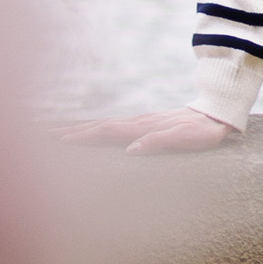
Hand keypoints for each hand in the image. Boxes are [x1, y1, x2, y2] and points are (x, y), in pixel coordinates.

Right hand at [59, 107, 236, 153]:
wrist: (217, 112)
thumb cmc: (203, 131)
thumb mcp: (186, 139)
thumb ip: (160, 143)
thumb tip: (131, 151)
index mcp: (143, 127)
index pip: (106, 132)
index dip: (82, 136)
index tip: (58, 141)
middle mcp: (138, 123)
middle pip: (99, 127)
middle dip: (72, 131)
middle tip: (45, 137)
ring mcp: (140, 122)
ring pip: (104, 125)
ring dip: (81, 129)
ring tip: (59, 134)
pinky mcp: (145, 124)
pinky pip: (115, 127)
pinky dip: (97, 129)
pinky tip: (92, 133)